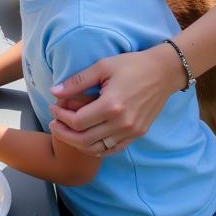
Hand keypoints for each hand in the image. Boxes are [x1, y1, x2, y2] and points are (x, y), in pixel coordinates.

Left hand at [47, 45, 179, 155]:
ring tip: (67, 132)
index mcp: (111, 105)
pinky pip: (112, 150)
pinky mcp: (137, 134)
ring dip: (78, 144)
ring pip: (97, 149)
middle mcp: (122, 123)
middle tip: (53, 124)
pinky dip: (96, 148)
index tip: (53, 107)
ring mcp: (131, 132)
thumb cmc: (131, 65)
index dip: (61, 117)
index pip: (78, 121)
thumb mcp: (102, 66)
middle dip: (64, 134)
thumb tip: (54, 92)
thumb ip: (77, 81)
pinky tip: (86, 140)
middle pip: (84, 140)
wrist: (163, 72)